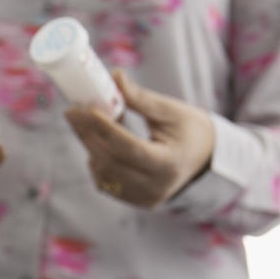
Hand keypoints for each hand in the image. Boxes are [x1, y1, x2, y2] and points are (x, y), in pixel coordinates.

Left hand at [64, 70, 214, 207]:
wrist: (206, 160)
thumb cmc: (190, 130)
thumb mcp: (170, 111)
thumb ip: (140, 98)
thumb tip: (114, 77)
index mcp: (168, 164)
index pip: (129, 147)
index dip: (104, 128)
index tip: (85, 109)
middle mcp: (155, 187)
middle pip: (110, 161)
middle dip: (88, 135)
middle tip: (73, 112)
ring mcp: (144, 198)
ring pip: (103, 174)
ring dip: (90, 147)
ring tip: (86, 124)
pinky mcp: (136, 201)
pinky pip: (106, 183)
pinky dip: (97, 162)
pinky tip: (97, 143)